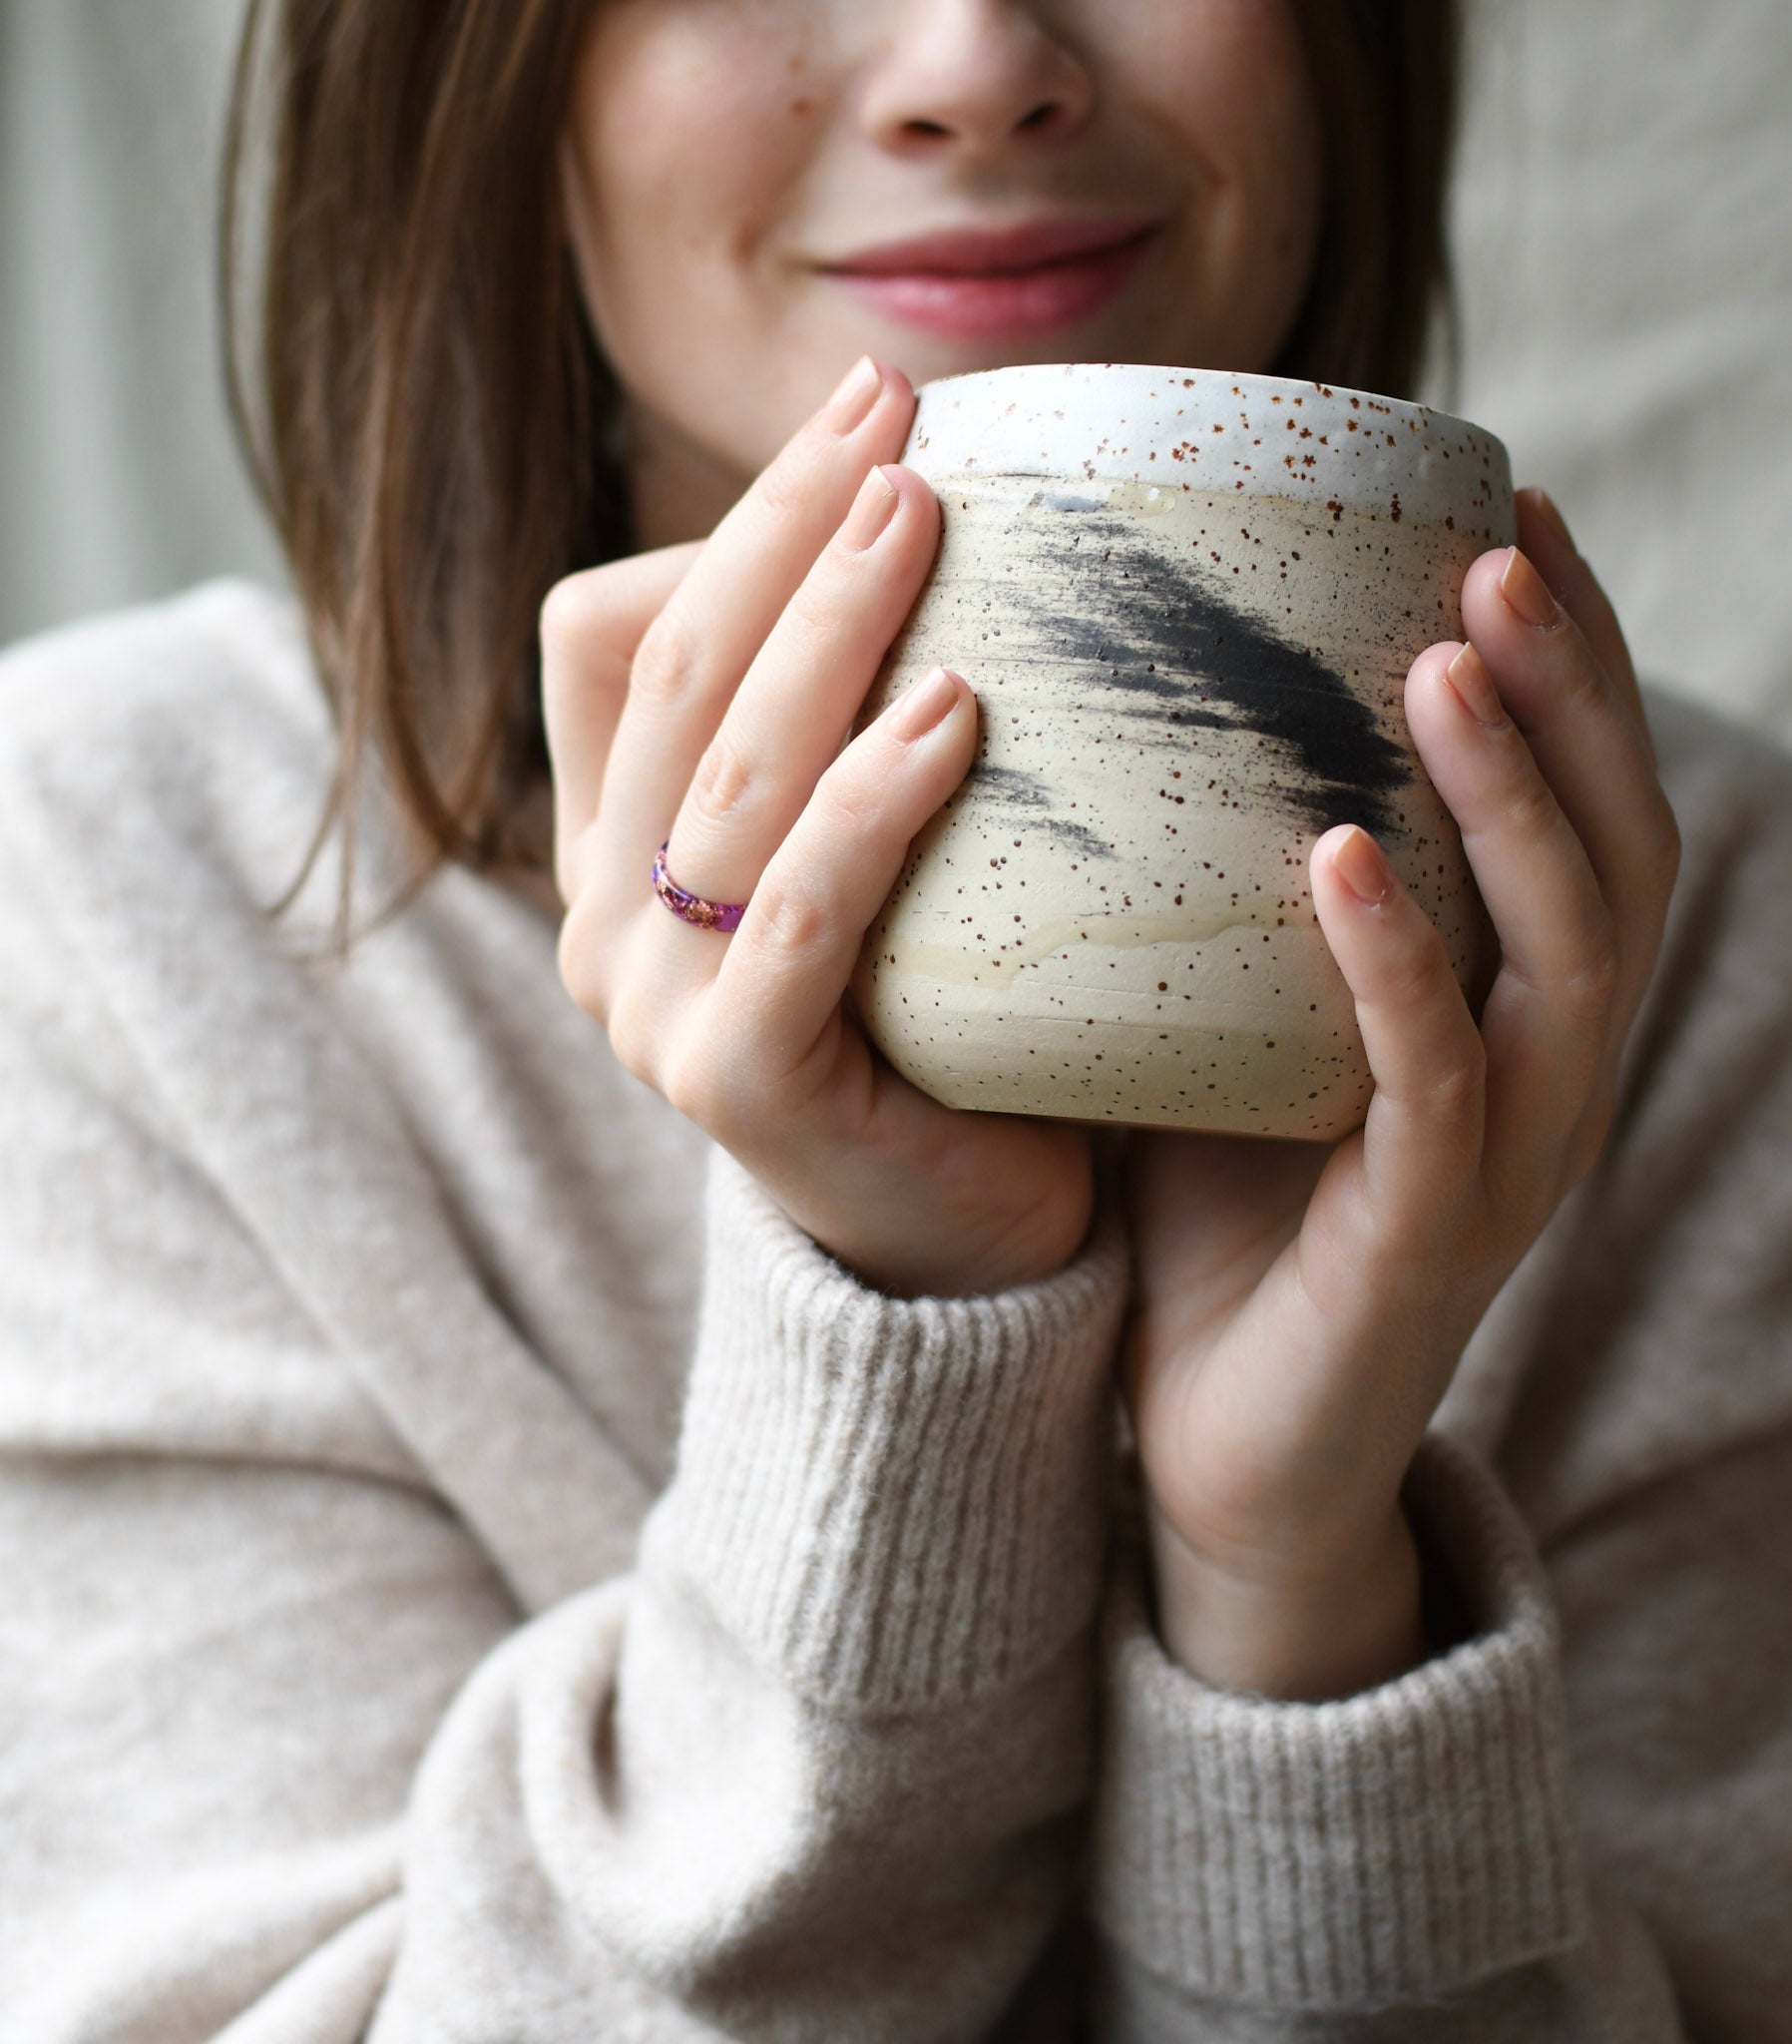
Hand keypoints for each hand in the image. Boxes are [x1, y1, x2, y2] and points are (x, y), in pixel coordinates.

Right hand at [543, 359, 1092, 1298]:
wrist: (964, 1233)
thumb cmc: (944, 1014)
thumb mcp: (877, 846)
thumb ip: (858, 720)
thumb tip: (953, 510)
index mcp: (616, 845)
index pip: (610, 637)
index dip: (727, 524)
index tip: (867, 428)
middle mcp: (603, 918)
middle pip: (676, 673)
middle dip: (782, 526)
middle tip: (895, 413)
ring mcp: (650, 1008)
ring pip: (729, 775)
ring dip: (827, 627)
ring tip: (926, 514)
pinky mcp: (733, 1086)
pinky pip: (795, 913)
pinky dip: (869, 803)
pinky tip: (957, 712)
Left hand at [1122, 490, 1679, 1699]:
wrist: (1216, 1439)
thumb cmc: (1215, 1206)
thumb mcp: (1228, 1015)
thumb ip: (1221, 886)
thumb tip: (1107, 705)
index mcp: (1513, 998)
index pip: (1581, 800)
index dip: (1570, 658)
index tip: (1505, 509)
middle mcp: (1546, 1063)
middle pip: (1617, 844)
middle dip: (1572, 689)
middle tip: (1501, 547)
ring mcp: (1507, 1156)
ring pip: (1567, 950)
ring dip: (1513, 795)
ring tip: (1447, 657)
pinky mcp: (1428, 1241)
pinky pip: (1439, 1086)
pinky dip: (1399, 966)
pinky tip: (1340, 859)